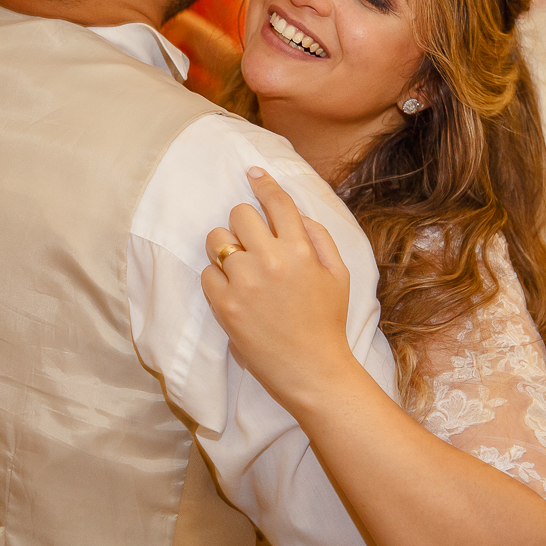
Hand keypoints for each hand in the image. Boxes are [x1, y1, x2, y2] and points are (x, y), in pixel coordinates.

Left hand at [201, 167, 358, 411]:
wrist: (311, 371)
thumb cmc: (327, 323)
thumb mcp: (338, 275)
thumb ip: (319, 238)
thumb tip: (295, 214)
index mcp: (301, 250)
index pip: (277, 202)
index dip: (263, 183)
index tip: (253, 173)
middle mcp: (270, 260)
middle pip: (240, 213)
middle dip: (244, 222)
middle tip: (251, 240)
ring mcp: (244, 283)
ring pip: (218, 239)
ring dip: (226, 247)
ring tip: (239, 266)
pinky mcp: (224, 305)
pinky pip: (207, 273)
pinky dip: (216, 278)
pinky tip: (234, 291)